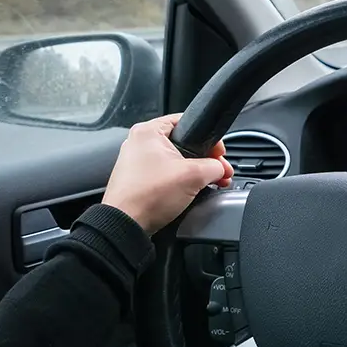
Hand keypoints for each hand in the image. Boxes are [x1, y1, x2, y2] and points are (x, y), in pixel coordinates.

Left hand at [102, 114, 234, 233]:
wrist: (125, 225)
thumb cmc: (147, 196)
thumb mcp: (193, 175)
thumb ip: (214, 166)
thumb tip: (220, 169)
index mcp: (148, 131)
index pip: (188, 122)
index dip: (209, 139)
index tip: (219, 154)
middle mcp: (139, 143)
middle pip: (184, 144)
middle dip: (206, 160)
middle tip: (219, 172)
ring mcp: (136, 162)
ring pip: (176, 161)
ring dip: (196, 172)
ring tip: (210, 184)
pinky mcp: (138, 180)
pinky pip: (166, 174)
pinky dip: (181, 181)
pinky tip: (193, 191)